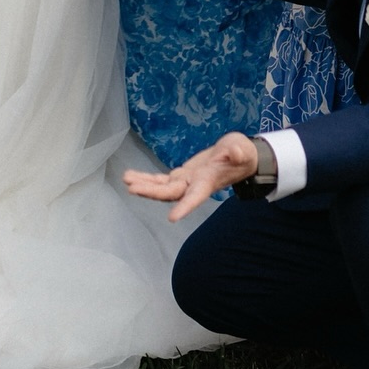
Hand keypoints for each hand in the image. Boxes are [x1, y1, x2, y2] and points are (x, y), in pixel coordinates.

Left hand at [123, 132, 257, 222]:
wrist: (237, 155)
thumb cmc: (242, 154)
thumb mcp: (242, 150)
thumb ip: (238, 153)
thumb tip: (234, 152)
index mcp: (208, 182)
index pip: (196, 197)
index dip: (185, 207)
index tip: (172, 218)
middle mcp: (194, 185)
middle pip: (171, 193)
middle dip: (152, 192)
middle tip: (132, 188)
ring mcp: (186, 181)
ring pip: (162, 187)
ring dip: (144, 185)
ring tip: (126, 180)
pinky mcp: (181, 175)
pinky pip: (161, 179)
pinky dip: (146, 178)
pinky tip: (131, 176)